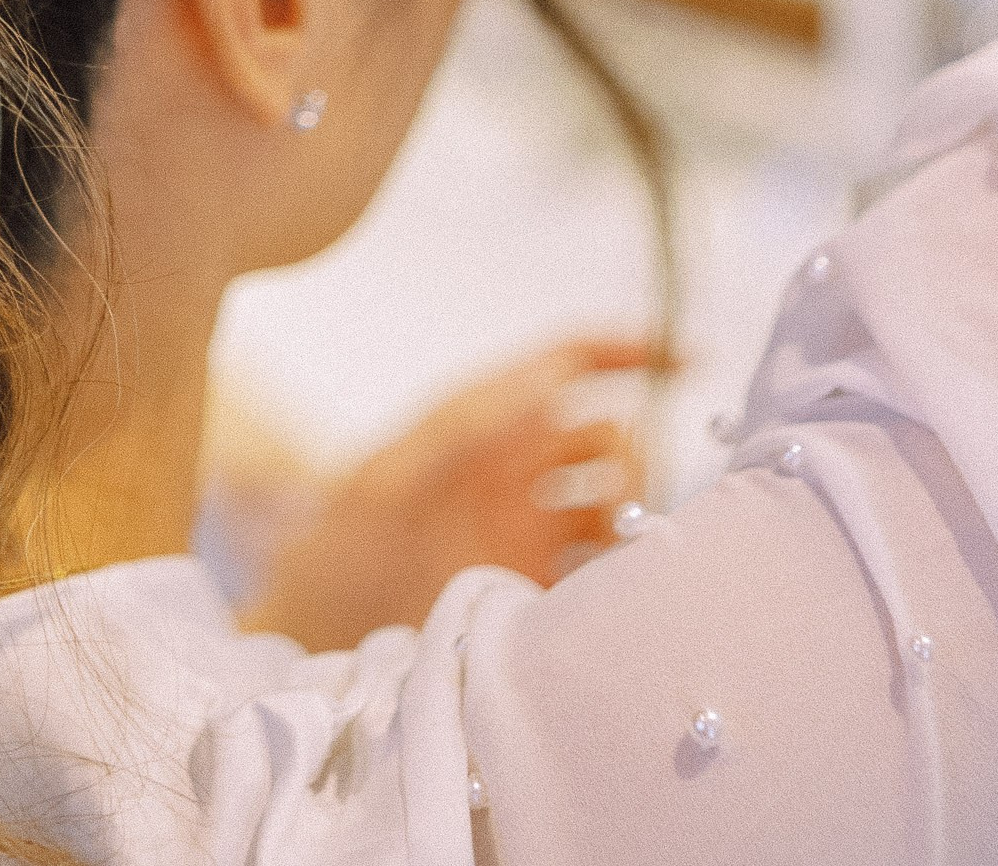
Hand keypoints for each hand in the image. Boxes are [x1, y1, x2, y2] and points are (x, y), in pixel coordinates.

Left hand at [234, 336, 657, 652]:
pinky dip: (622, 582)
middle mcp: (515, 474)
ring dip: (634, 521)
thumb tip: (545, 389)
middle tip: (619, 505)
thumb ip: (463, 431)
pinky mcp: (536, 597)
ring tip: (622, 556)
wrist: (311, 645)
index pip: (567, 364)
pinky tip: (617, 602)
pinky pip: (601, 578)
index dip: (626, 352)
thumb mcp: (389, 477)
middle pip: (608, 440)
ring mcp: (529, 536)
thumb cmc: (336, 551)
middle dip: (632, 458)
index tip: (686, 358)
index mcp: (483, 424)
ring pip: (614, 509)